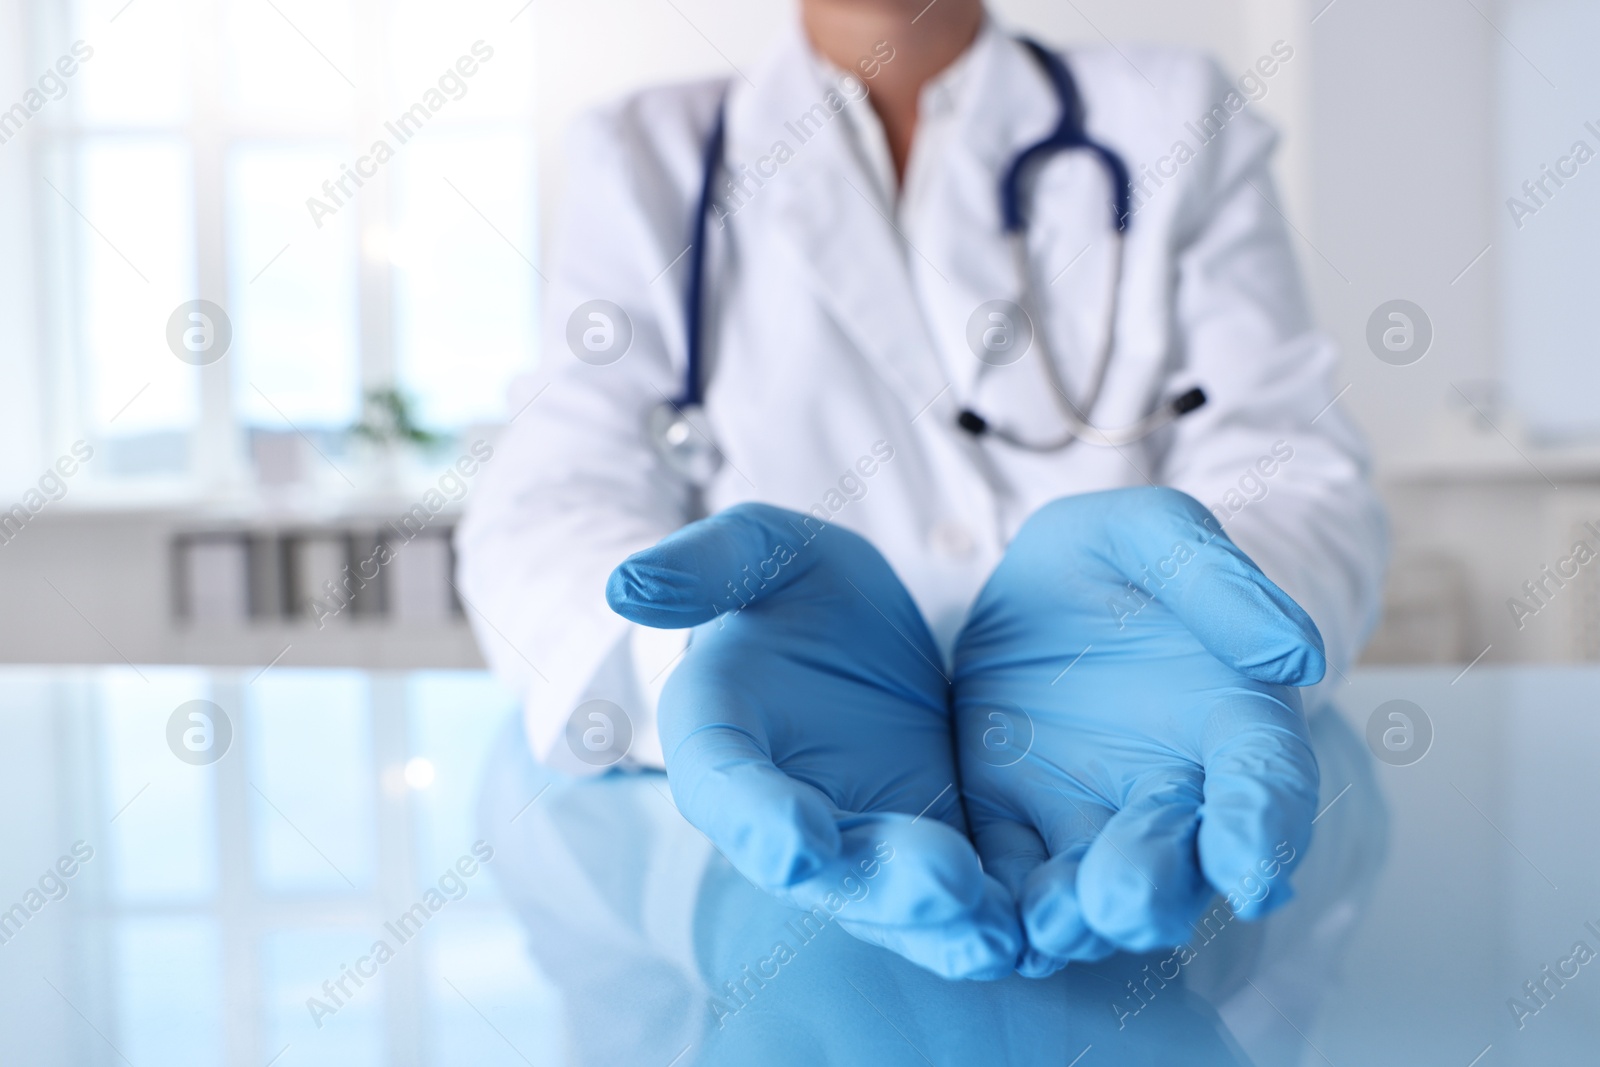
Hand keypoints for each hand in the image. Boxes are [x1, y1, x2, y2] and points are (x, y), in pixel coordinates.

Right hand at [607, 503, 1021, 978]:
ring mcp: (850, 843)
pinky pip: (946, 902)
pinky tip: (1034, 934)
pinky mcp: (920, 854)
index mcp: (719, 736)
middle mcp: (776, 810)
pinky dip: (983, 923)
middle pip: (818, 865)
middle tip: (945, 883)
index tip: (798, 842)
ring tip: (998, 931)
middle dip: (877, 882)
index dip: (755, 817)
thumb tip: (625, 584)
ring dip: (936, 923)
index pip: (723, 786)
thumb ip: (704, 565)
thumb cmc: (795, 585)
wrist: (862, 634)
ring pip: (885, 899)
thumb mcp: (760, 550)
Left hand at [952, 487, 1323, 975]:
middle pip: (1182, 857)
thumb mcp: (1156, 534)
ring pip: (1098, 883)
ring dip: (1083, 915)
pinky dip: (1008, 908)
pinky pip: (1013, 874)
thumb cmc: (1116, 556)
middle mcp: (1170, 785)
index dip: (1263, 828)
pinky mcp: (1015, 819)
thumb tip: (1297, 651)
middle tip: (1127, 902)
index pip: (1265, 781)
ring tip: (1057, 926)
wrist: (1029, 581)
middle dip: (1160, 885)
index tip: (1253, 873)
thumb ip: (1218, 582)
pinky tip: (996, 932)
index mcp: (1232, 716)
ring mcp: (1090, 810)